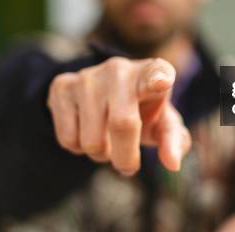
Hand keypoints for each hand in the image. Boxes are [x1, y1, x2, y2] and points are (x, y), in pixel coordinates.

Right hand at [47, 56, 190, 175]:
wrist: (104, 93)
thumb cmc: (142, 109)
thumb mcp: (162, 123)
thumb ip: (172, 140)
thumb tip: (172, 163)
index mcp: (151, 72)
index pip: (156, 72)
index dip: (158, 78)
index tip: (162, 82)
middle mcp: (119, 69)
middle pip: (122, 124)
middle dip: (125, 158)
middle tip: (127, 166)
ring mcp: (88, 76)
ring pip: (92, 140)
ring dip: (100, 155)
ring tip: (106, 142)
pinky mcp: (62, 86)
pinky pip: (68, 138)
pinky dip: (78, 148)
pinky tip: (86, 132)